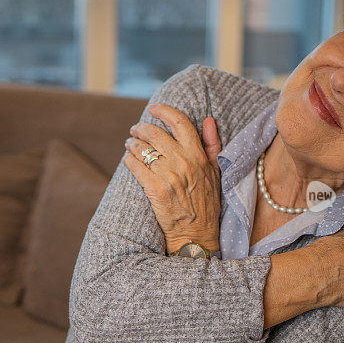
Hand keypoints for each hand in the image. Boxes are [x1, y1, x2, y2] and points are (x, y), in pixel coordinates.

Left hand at [122, 103, 221, 253]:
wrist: (195, 234)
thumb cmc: (206, 203)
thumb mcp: (215, 172)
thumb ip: (212, 144)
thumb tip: (208, 120)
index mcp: (198, 155)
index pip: (180, 122)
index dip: (164, 111)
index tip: (153, 108)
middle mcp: (183, 161)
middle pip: (154, 133)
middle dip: (140, 128)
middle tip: (135, 130)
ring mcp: (167, 175)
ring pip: (141, 148)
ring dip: (132, 143)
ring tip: (129, 144)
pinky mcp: (154, 189)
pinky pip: (134, 166)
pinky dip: (128, 160)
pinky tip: (128, 160)